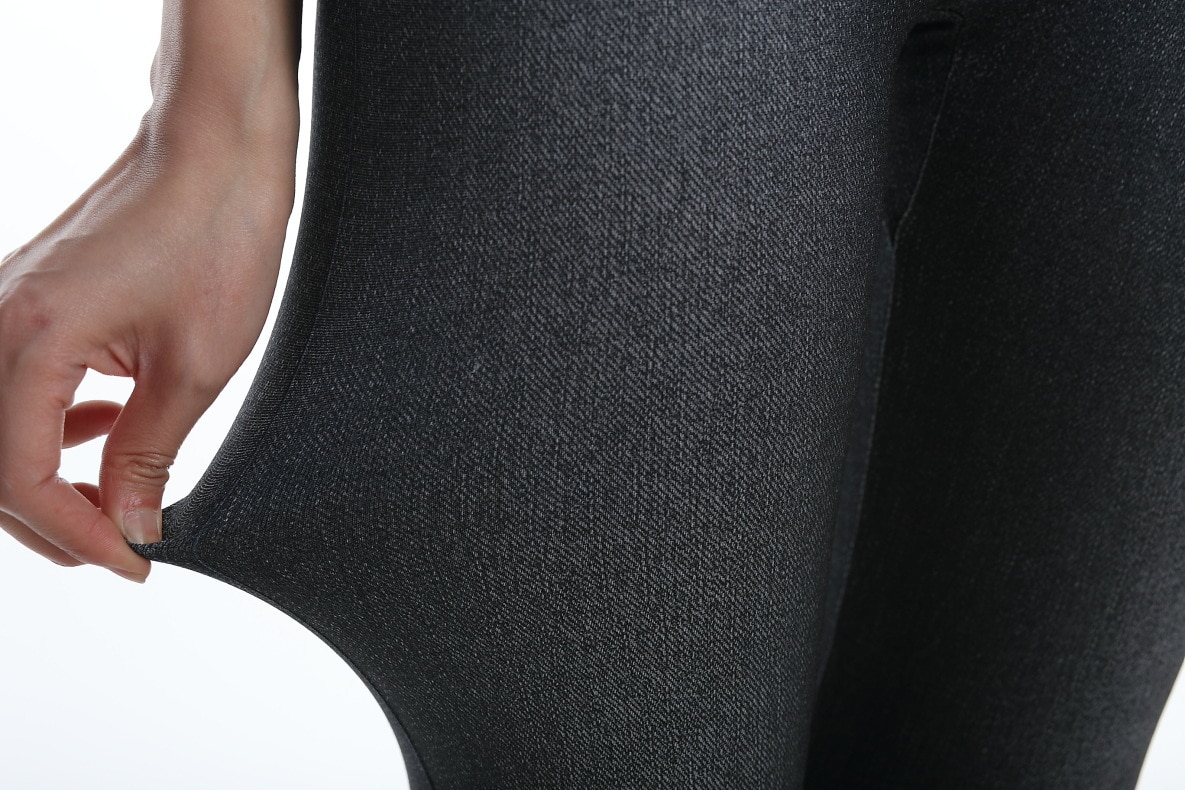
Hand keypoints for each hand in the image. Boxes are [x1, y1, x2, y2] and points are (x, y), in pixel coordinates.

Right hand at [0, 119, 295, 582]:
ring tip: (114, 500)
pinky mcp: (27, 298)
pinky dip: (49, 425)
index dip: (78, 536)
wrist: (216, 149)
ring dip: (47, 478)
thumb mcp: (194, 366)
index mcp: (27, 339)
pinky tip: (102, 427)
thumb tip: (129, 527)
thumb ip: (147, 452)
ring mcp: (3, 305)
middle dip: (53, 520)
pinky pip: (12, 385)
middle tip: (122, 547)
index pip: (20, 478)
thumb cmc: (216, 238)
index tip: (134, 565)